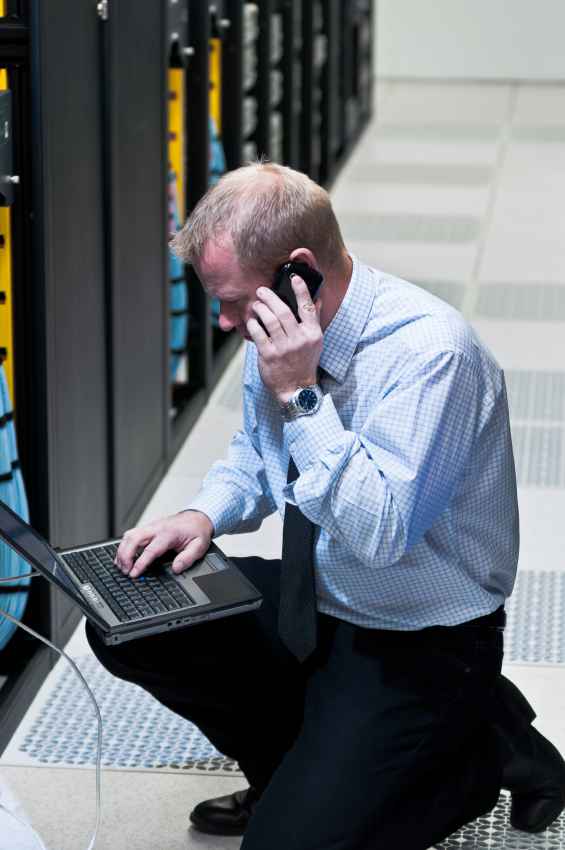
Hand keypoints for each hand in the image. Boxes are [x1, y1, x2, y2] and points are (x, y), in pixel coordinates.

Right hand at [114, 510, 213, 577]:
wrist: (197, 517)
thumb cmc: (196, 531)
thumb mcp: (199, 546)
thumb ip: (187, 558)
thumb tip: (176, 569)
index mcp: (168, 533)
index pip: (150, 549)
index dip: (140, 563)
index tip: (134, 573)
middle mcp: (157, 528)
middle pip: (133, 539)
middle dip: (125, 555)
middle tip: (125, 571)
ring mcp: (151, 527)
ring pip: (129, 535)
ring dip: (122, 550)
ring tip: (121, 566)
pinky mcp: (148, 528)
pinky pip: (131, 535)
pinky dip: (124, 546)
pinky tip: (123, 556)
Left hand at [247, 275, 322, 403]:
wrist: (297, 389)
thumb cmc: (305, 363)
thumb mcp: (315, 342)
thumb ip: (314, 320)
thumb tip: (316, 299)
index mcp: (313, 334)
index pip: (308, 307)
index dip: (301, 290)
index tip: (294, 277)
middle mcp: (299, 340)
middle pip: (283, 311)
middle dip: (270, 297)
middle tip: (261, 291)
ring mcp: (284, 348)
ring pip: (269, 320)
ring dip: (260, 309)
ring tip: (256, 305)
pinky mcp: (269, 355)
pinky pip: (258, 334)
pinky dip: (253, 324)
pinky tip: (251, 320)